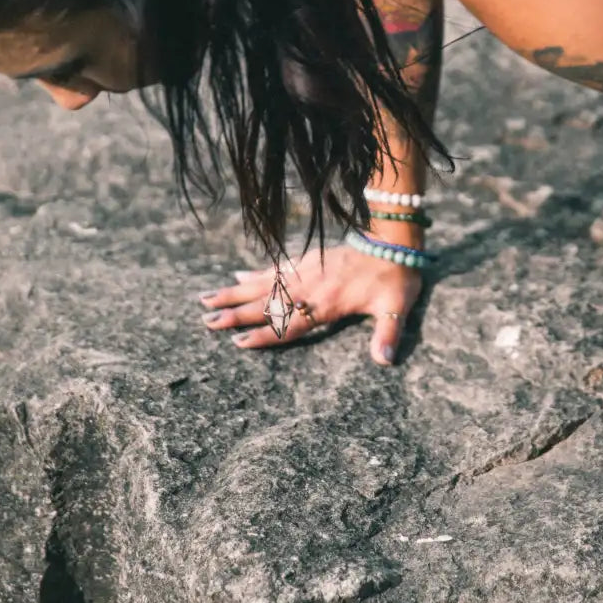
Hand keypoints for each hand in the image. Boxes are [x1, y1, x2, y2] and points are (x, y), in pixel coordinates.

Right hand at [195, 244, 422, 364]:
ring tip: (206, 298)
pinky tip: (237, 275)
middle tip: (206, 321)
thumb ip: (388, 334)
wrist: (395, 241)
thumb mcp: (396, 307)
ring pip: (264, 284)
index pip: (290, 323)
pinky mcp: (309, 258)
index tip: (238, 342)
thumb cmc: (397, 277)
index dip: (265, 334)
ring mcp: (307, 270)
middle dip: (235, 313)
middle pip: (267, 303)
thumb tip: (384, 361)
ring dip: (234, 291)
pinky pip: (276, 267)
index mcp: (328, 303)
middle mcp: (311, 287)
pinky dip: (256, 272)